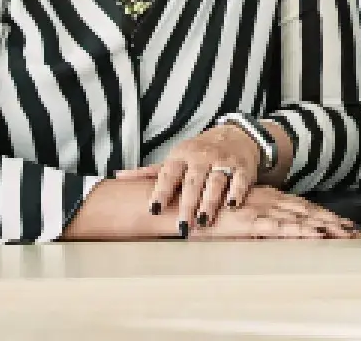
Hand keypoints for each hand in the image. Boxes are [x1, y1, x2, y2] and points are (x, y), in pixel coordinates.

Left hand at [115, 123, 264, 236]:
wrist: (236, 134)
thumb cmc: (199, 152)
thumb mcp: (175, 158)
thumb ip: (150, 172)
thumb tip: (117, 177)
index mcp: (181, 156)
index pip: (168, 174)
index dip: (161, 192)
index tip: (154, 209)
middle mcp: (201, 157)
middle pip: (193, 182)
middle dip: (187, 205)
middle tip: (182, 227)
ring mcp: (223, 161)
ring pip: (216, 182)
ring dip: (209, 202)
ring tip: (203, 221)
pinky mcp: (243, 167)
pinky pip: (239, 181)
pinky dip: (236, 193)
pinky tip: (231, 206)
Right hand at [186, 184, 360, 240]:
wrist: (182, 203)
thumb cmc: (206, 210)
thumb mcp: (235, 214)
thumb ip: (254, 220)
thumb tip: (269, 230)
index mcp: (268, 198)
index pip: (303, 207)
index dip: (325, 215)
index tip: (345, 224)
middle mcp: (269, 202)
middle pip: (309, 211)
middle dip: (334, 222)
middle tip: (356, 232)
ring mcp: (262, 211)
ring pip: (301, 218)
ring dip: (326, 226)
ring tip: (347, 234)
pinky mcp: (251, 223)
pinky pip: (281, 228)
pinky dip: (301, 231)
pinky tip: (316, 235)